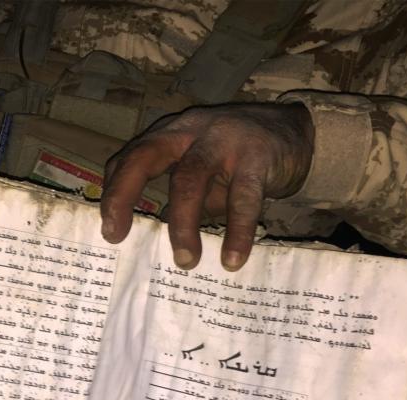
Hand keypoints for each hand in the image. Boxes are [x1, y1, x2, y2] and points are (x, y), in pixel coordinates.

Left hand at [100, 103, 313, 270]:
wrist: (297, 132)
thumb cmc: (239, 157)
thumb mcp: (202, 168)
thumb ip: (181, 195)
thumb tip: (153, 241)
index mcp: (172, 133)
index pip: (131, 156)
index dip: (114, 190)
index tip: (109, 229)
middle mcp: (191, 131)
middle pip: (147, 156)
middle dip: (124, 195)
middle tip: (117, 236)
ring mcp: (223, 140)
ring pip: (191, 179)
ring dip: (183, 224)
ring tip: (185, 261)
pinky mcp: (257, 157)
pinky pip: (243, 198)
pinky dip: (236, 231)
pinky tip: (232, 259)